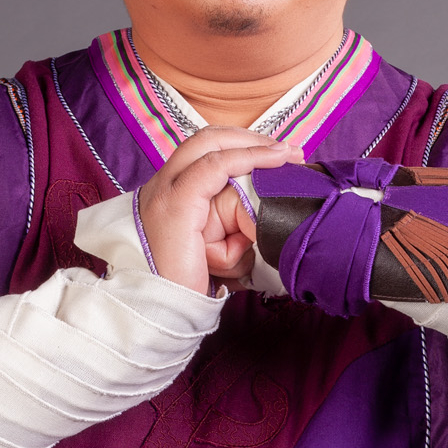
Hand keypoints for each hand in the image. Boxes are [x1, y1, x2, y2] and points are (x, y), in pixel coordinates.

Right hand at [138, 129, 303, 292]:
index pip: (203, 151)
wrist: (159, 310)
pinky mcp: (176, 203)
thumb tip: (259, 223)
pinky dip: (247, 157)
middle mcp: (163, 185)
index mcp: (169, 193)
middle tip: (288, 152)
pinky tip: (273, 161)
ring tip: (286, 154)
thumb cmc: (187, 288)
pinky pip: (215, 166)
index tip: (277, 156)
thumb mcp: (210, 251)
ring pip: (210, 144)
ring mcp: (166, 190)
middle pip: (207, 138)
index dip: (240, 145)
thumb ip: (226, 230)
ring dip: (254, 144)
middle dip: (251, 138)